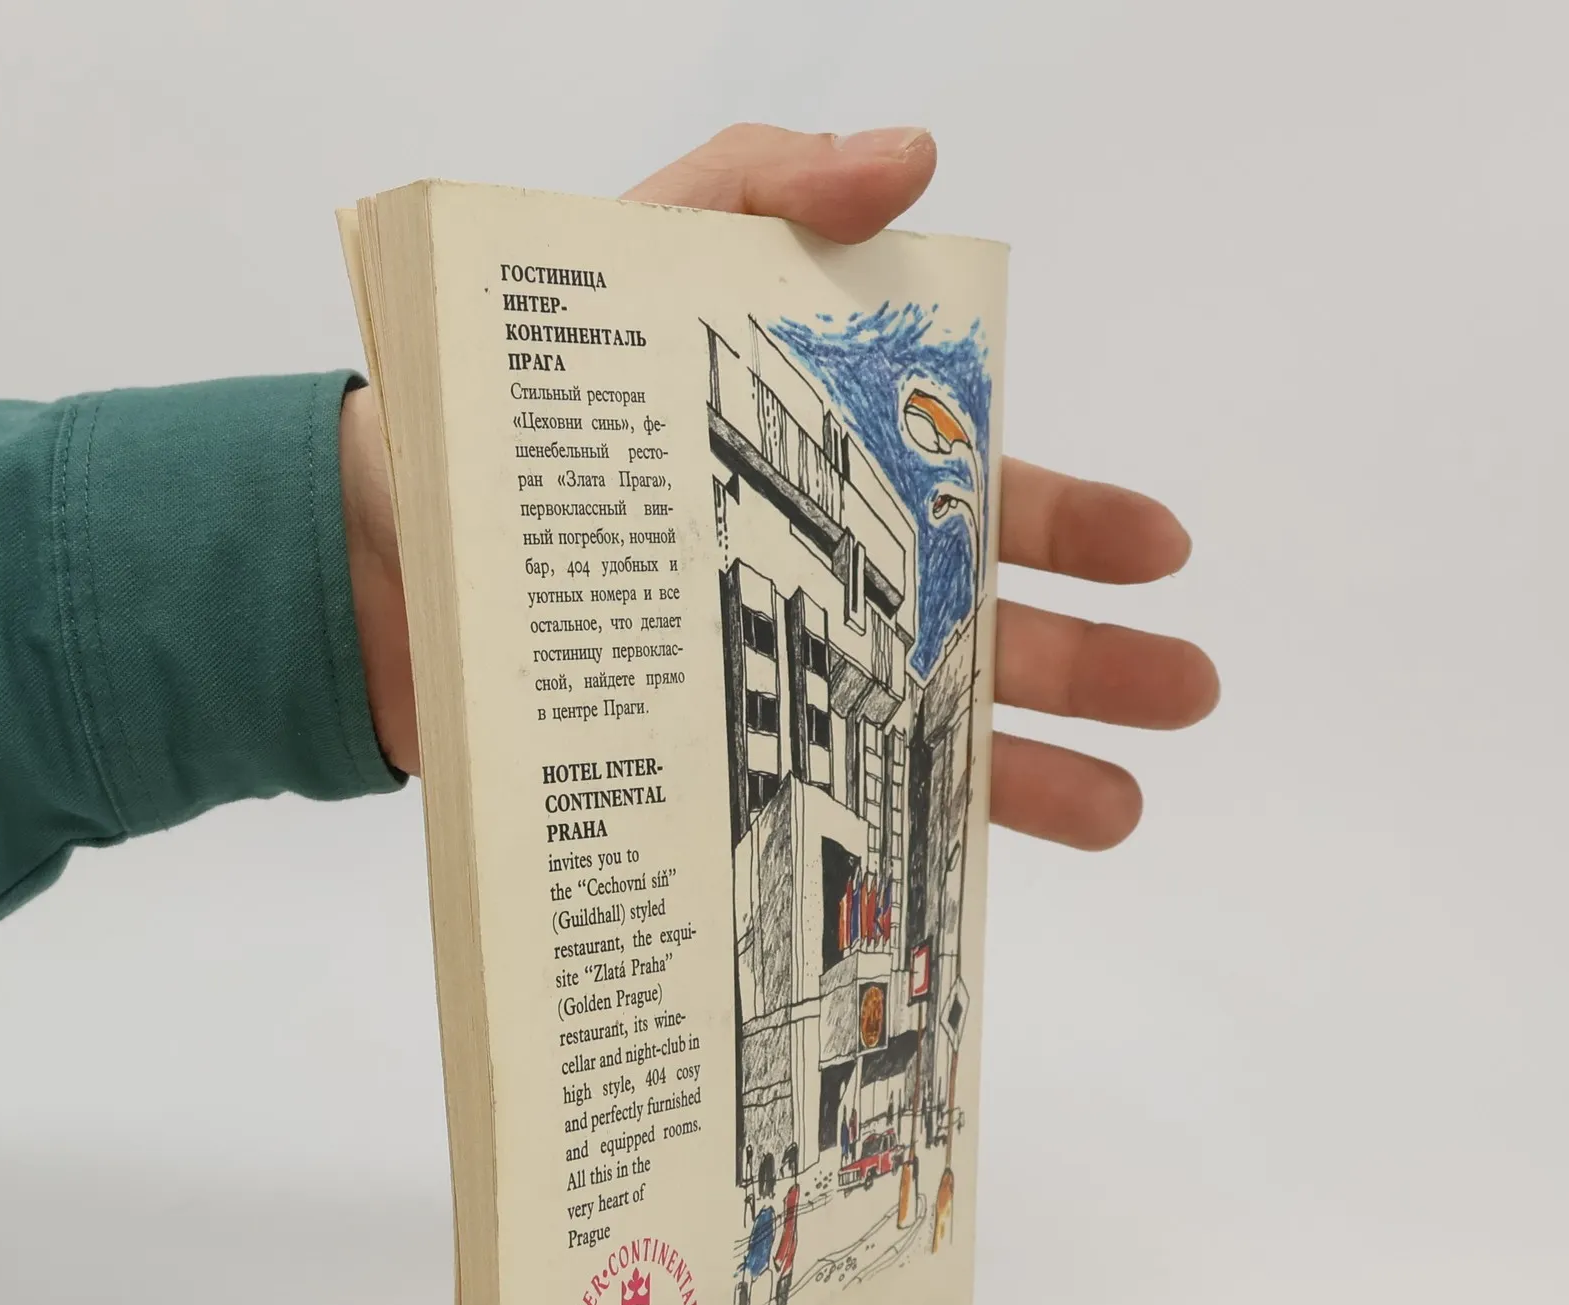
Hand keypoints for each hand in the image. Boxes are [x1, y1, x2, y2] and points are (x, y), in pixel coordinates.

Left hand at [341, 123, 1218, 847]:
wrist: (382, 549)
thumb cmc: (512, 401)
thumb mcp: (636, 251)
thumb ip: (765, 189)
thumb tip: (915, 159)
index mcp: (827, 473)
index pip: (978, 492)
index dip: (1073, 523)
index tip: (1160, 550)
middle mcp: (817, 581)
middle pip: (979, 623)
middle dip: (1091, 657)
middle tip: (1186, 690)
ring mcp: (768, 677)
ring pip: (924, 731)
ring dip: (1030, 769)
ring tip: (1121, 807)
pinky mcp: (713, 762)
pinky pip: (826, 807)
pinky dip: (898, 842)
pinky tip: (964, 880)